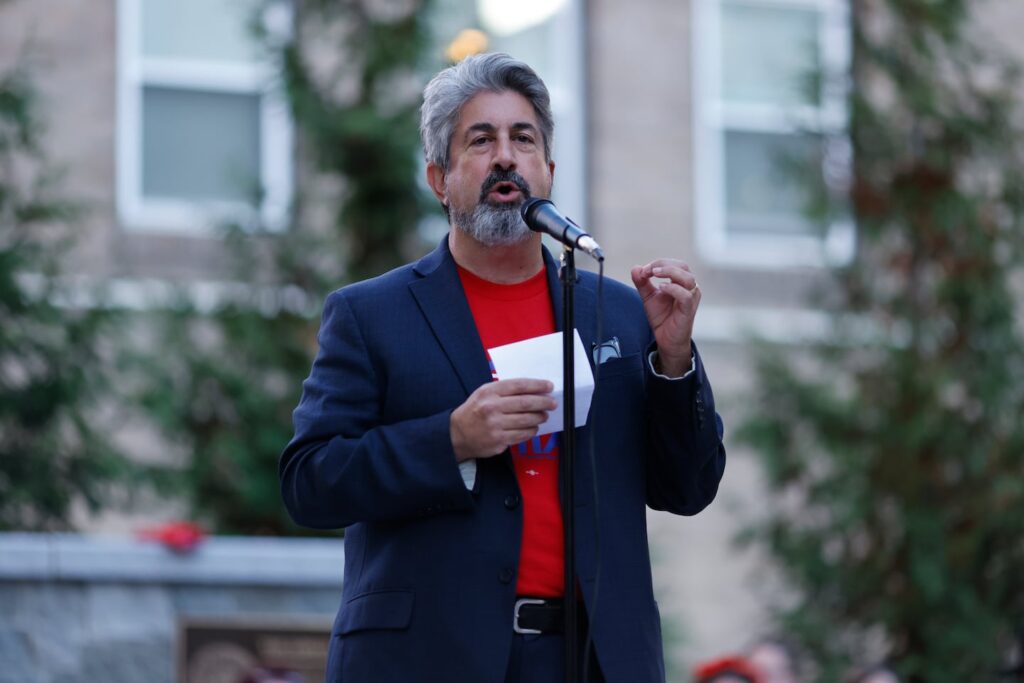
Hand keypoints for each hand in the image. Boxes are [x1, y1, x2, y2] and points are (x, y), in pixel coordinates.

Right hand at [450, 379, 555, 461]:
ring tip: (544, 415)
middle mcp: (492, 408)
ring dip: (539, 417)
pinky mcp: (499, 440)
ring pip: (527, 420)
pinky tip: (533, 427)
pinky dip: (531, 430)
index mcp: (489, 392)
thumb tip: (533, 390)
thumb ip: (505, 390)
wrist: (458, 433)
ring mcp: (496, 425)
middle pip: (526, 403)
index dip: (537, 385)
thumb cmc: (475, 410)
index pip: (519, 385)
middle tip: (552, 403)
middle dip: (543, 402)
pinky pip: (522, 435)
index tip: (549, 386)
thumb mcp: (484, 393)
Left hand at [630, 259, 700, 376]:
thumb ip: (642, 283)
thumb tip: (635, 268)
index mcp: (681, 282)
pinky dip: (673, 288)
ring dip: (670, 272)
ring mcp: (691, 298)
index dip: (658, 263)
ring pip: (688, 278)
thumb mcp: (648, 297)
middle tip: (648, 271)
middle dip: (663, 264)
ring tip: (654, 274)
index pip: (674, 264)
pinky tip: (661, 288)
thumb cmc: (662, 317)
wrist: (666, 339)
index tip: (643, 271)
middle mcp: (689, 287)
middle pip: (682, 266)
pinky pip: (686, 295)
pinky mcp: (689, 310)